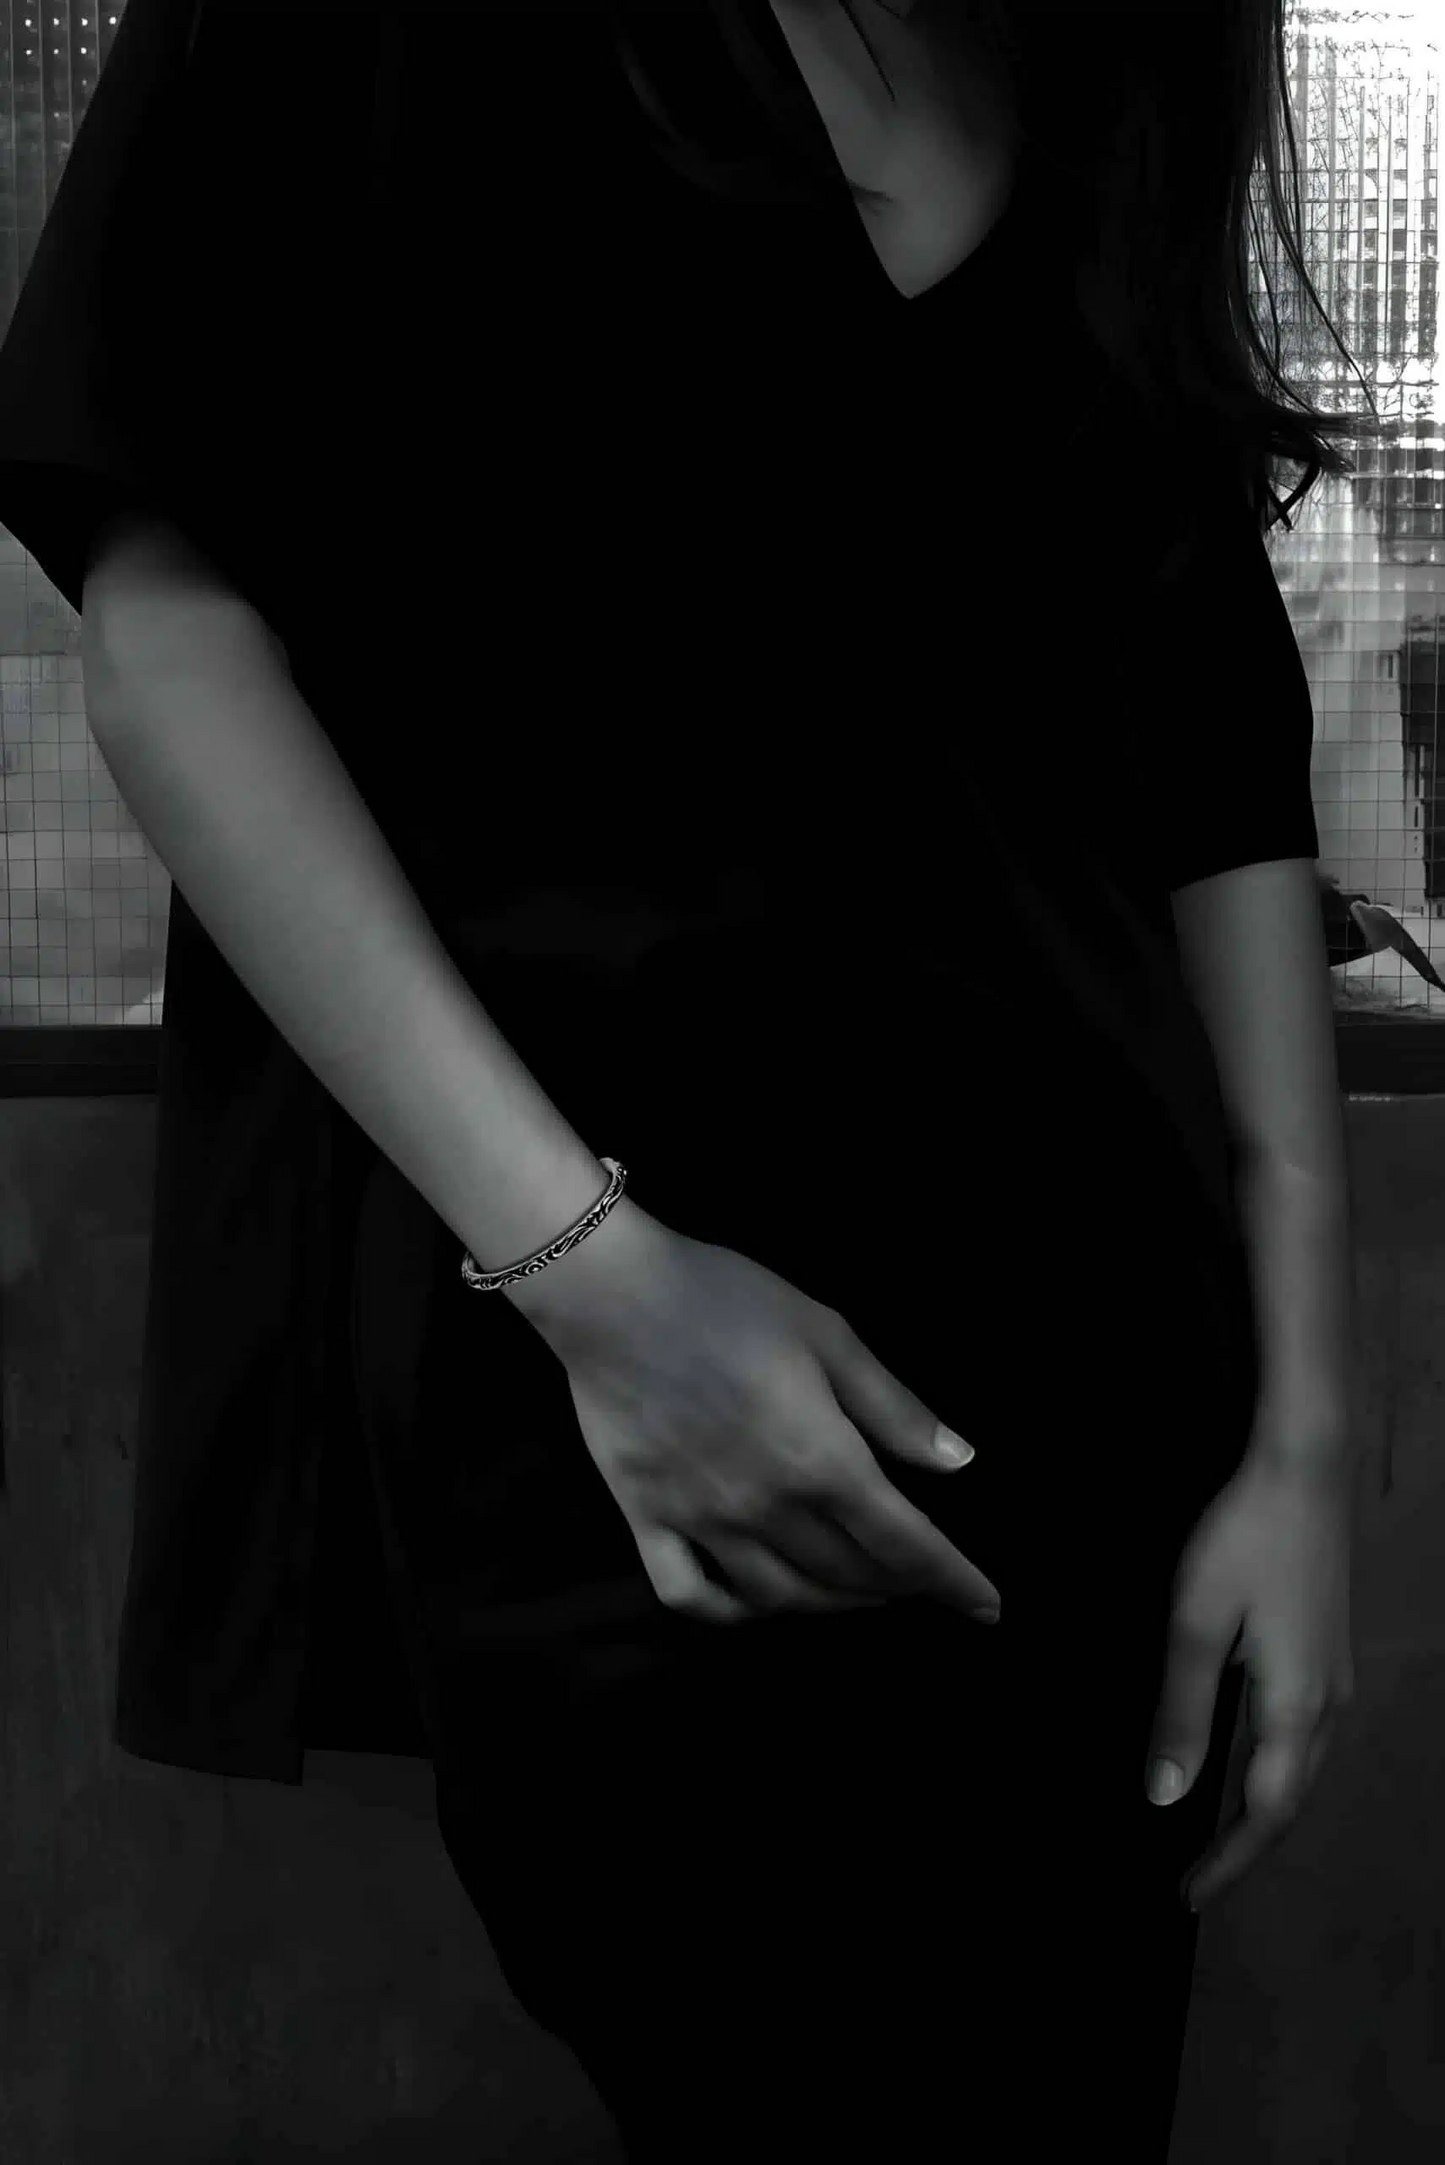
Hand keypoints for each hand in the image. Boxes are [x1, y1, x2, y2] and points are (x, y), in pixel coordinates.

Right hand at [506, 1200, 1003, 1626]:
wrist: (612, 1294)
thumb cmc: (726, 1299)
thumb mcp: (828, 1335)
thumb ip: (894, 1407)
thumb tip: (958, 1463)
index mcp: (821, 1460)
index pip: (906, 1545)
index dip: (953, 1581)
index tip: (988, 1606)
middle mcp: (766, 1507)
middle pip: (850, 1575)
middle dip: (898, 1587)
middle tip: (921, 1583)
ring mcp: (702, 1522)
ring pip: (780, 1598)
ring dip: (831, 1604)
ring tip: (856, 1591)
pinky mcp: (646, 1520)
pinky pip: (692, 1596)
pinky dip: (732, 1613)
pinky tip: (756, 1600)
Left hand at [1143, 1446, 1356, 1911]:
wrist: (1303, 1472)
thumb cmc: (1246, 1539)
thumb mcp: (1197, 1623)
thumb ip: (1181, 1712)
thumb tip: (1165, 1796)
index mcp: (1296, 1707)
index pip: (1264, 1814)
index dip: (1227, 1863)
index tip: (1187, 1897)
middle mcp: (1327, 1705)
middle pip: (1289, 1803)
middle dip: (1243, 1848)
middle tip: (1193, 1881)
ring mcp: (1335, 1680)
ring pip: (1299, 1772)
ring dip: (1258, 1811)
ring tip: (1212, 1838)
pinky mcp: (1328, 1656)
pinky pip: (1304, 1739)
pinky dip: (1271, 1772)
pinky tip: (1242, 1765)